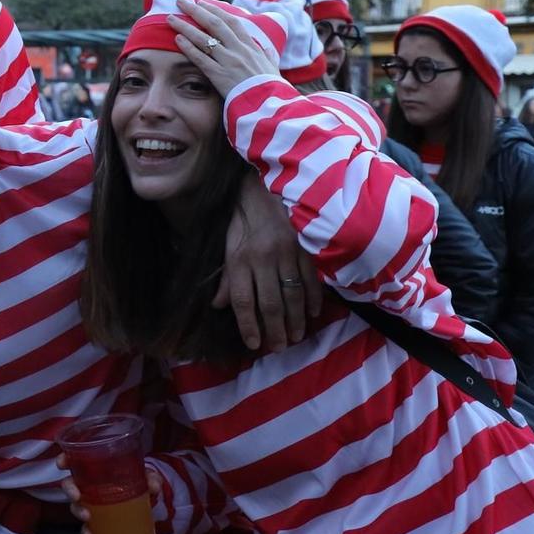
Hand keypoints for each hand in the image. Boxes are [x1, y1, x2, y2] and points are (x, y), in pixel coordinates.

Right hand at [56, 453, 164, 533]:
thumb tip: (153, 485)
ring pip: (75, 506)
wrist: (146, 502)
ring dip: (78, 511)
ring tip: (88, 517)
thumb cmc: (139, 481)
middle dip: (69, 490)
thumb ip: (150, 477)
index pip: (75, 461)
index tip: (62, 463)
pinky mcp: (97, 520)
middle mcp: (89, 485)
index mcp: (96, 469)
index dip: (64, 460)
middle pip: (70, 484)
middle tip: (76, 496)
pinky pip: (87, 526)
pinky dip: (87, 531)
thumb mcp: (146, 476)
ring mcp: (91, 504)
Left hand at [167, 0, 278, 97]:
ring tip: (170, 18)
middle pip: (214, 24)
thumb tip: (269, 48)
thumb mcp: (273, 68)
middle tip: (180, 1)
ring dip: (185, 26)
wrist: (269, 106)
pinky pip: (200, 58)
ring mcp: (228, 61)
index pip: (231, 22)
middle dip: (196, 10)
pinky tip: (177, 39)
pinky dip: (188, 47)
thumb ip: (269, 56)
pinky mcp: (219, 75)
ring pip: (204, 38)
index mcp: (251, 47)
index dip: (215, 10)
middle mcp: (239, 50)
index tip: (201, 2)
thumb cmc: (272, 89)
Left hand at [213, 173, 319, 349]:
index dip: (248, 324)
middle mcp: (262, 259)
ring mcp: (287, 253)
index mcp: (239, 259)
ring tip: (295, 337)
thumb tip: (220, 305)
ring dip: (295, 320)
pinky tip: (314, 314)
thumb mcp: (227, 245)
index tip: (254, 344)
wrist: (265, 186)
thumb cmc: (243, 218)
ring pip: (293, 295)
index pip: (243, 300)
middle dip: (275, 329)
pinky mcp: (306, 246)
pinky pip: (312, 279)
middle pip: (270, 303)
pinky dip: (314, 299)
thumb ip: (227, 277)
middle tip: (279, 347)